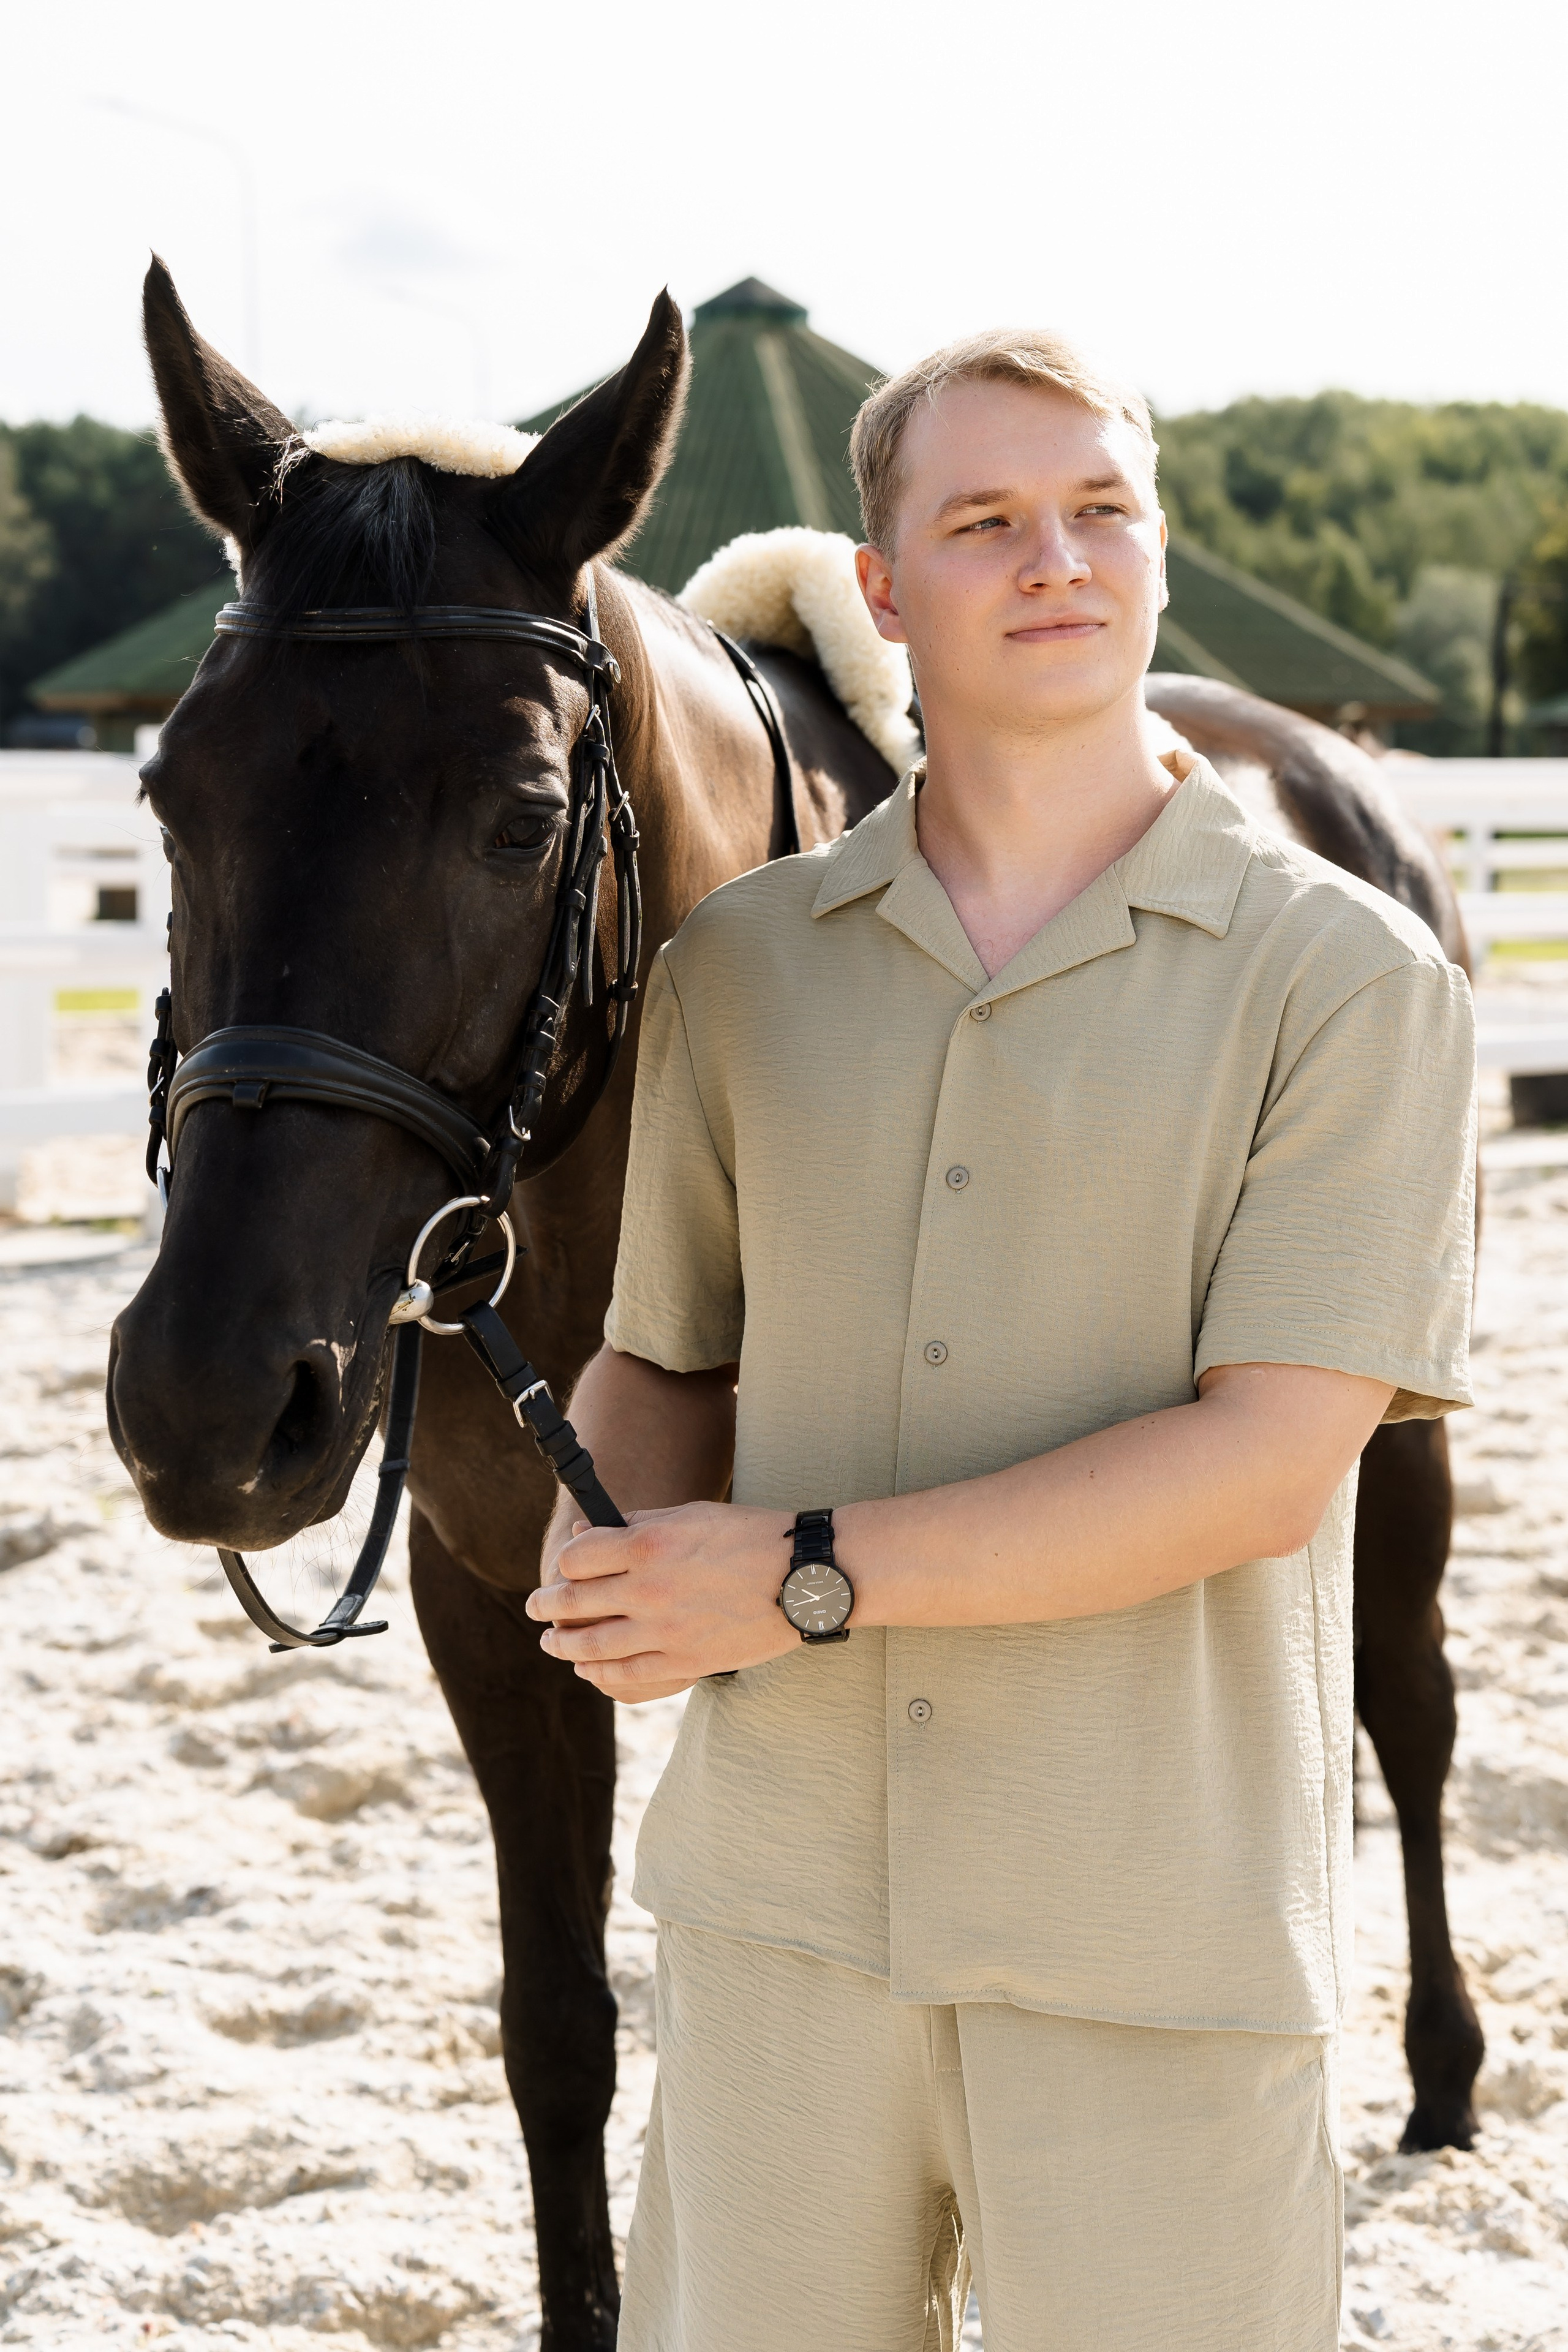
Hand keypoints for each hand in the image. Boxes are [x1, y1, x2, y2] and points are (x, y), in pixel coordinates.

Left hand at [525, 1501, 796, 1702]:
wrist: (804, 1578)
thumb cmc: (750, 1536)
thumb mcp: (690, 1514)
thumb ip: (635, 1522)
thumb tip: (586, 1532)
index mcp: (649, 1544)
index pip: (576, 1558)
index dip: (563, 1563)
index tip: (563, 1568)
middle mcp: (649, 1590)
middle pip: (574, 1604)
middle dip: (546, 1606)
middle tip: (535, 1608)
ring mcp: (666, 1632)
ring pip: (592, 1646)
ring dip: (563, 1645)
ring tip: (551, 1642)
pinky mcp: (685, 1663)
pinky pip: (627, 1675)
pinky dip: (599, 1673)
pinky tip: (588, 1667)